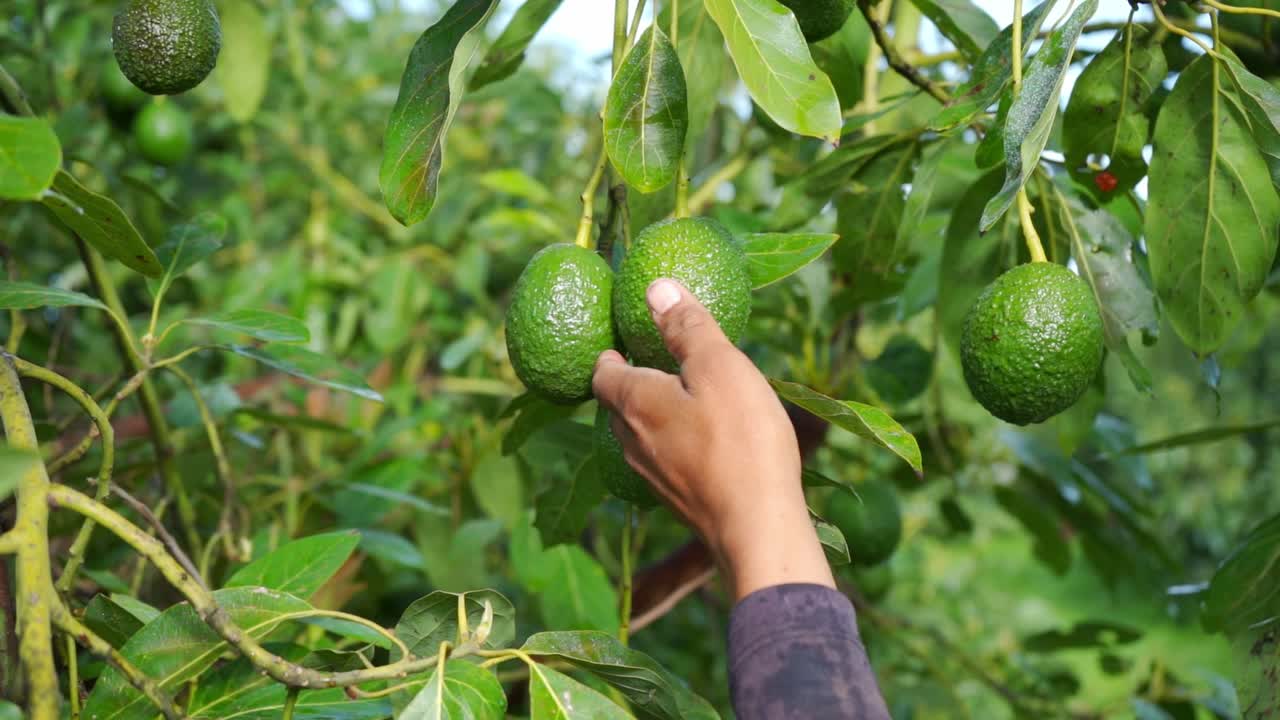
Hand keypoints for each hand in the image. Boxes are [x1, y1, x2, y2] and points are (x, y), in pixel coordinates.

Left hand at [592, 278, 834, 600]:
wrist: (758, 527)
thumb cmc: (740, 440)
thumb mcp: (719, 366)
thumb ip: (686, 327)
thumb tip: (656, 287)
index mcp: (634, 403)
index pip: (602, 373)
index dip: (608, 354)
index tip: (620, 342)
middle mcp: (632, 443)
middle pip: (619, 406)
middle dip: (631, 383)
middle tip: (654, 364)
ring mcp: (653, 477)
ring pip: (641, 437)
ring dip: (654, 416)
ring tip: (682, 400)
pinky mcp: (678, 502)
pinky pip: (666, 461)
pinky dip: (676, 443)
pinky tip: (707, 443)